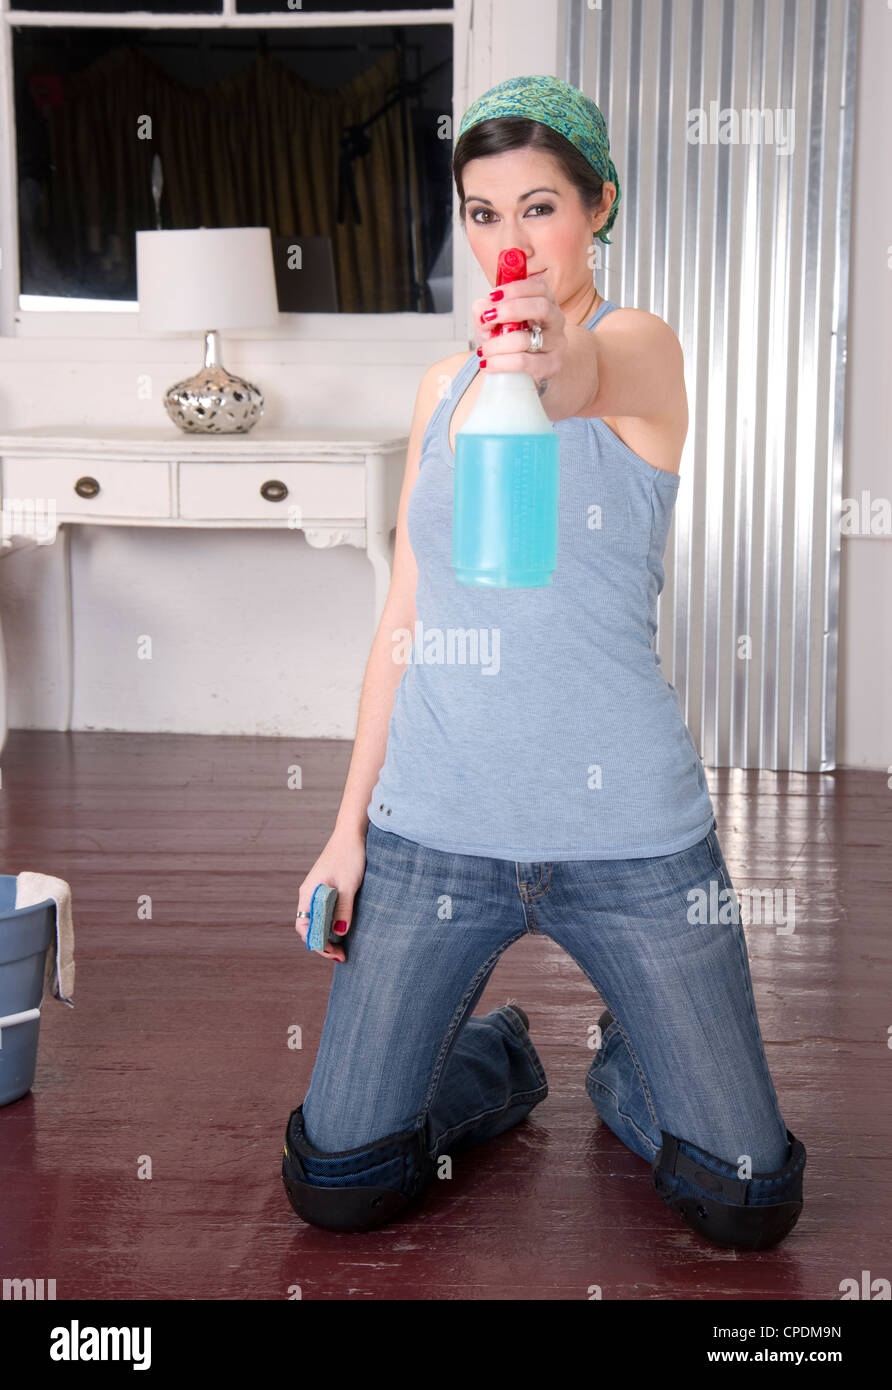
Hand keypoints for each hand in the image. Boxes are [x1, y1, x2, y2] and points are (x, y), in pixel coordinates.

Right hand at [294, 827, 367, 962]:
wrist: (352, 833)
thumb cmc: (348, 855)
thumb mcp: (348, 884)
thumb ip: (343, 909)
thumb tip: (339, 933)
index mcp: (308, 893)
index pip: (304, 926)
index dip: (316, 942)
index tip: (332, 951)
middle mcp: (309, 894)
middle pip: (309, 926)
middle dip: (323, 943)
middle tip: (341, 956)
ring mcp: (318, 891)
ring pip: (318, 920)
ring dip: (328, 936)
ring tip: (343, 949)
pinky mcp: (328, 889)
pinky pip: (325, 912)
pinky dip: (332, 925)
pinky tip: (344, 931)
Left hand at [472, 271, 566, 393]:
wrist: (523, 373)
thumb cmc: (509, 343)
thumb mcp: (493, 322)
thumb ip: (485, 310)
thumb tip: (484, 310)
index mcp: (545, 302)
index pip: (539, 287)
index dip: (515, 289)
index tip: (493, 296)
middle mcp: (555, 320)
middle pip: (541, 307)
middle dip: (510, 310)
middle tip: (489, 318)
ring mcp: (556, 344)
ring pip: (526, 339)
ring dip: (498, 343)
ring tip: (485, 350)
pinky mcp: (550, 366)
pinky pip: (523, 362)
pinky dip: (500, 362)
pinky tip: (488, 364)